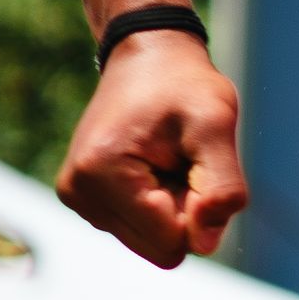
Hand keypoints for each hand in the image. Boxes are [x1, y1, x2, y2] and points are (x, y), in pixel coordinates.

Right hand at [58, 30, 248, 265]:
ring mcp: (78, 199)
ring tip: (167, 154)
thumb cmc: (184, 83)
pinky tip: (153, 160)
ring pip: (149, 240)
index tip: (194, 158)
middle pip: (158, 246)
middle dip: (184, 208)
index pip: (171, 239)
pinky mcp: (84, 199)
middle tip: (183, 156)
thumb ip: (221, 185)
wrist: (148, 52)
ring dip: (171, 203)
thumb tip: (205, 246)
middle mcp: (79, 194)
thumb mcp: (216, 122)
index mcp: (100, 174)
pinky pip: (137, 227)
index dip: (199, 206)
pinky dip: (156, 200)